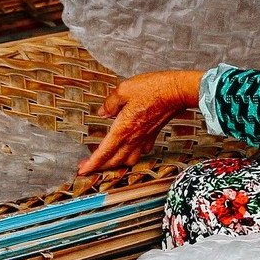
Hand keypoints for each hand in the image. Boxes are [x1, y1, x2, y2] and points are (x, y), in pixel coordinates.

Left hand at [79, 70, 203, 174]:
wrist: (177, 92)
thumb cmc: (152, 89)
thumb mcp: (124, 90)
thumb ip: (110, 103)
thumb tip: (102, 112)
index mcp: (123, 129)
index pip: (104, 152)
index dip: (92, 164)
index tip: (82, 171)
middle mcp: (133, 138)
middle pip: (114, 161)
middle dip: (99, 167)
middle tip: (88, 167)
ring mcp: (144, 138)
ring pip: (128, 160)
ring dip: (116, 164)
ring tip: (107, 162)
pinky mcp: (153, 135)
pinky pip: (141, 151)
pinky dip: (133, 154)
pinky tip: (130, 150)